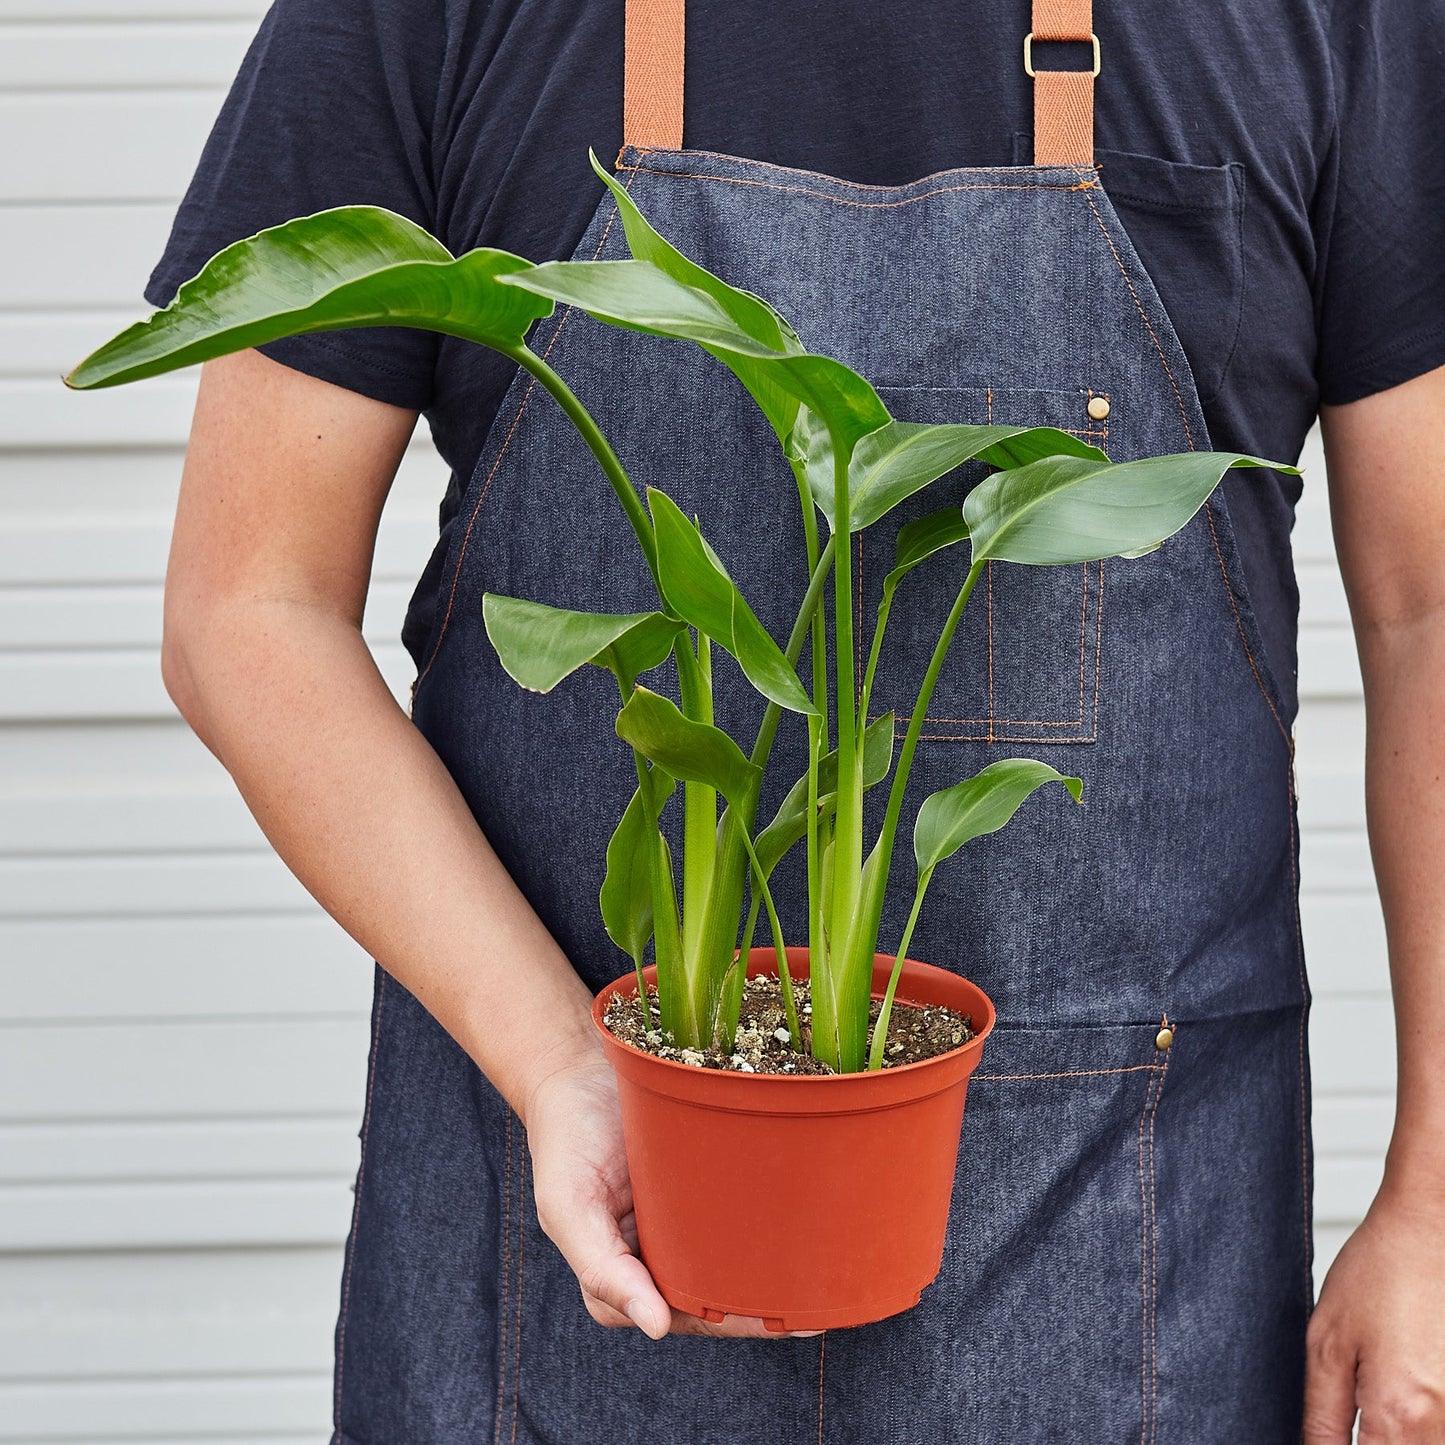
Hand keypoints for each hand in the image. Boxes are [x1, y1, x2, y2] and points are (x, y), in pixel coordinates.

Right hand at [524, 1049, 820, 1339]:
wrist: (578, 1068)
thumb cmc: (566, 1141)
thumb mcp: (566, 1208)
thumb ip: (601, 1270)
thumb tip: (655, 1328)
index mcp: (629, 1272)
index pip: (688, 1313)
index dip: (735, 1322)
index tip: (782, 1321)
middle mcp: (664, 1247)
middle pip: (724, 1287)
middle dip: (771, 1299)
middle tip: (821, 1298)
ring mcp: (689, 1210)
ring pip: (741, 1249)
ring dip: (781, 1261)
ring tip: (830, 1268)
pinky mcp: (710, 1173)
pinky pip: (745, 1199)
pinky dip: (774, 1211)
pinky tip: (811, 1212)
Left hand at [1304, 1183, 1444, 1440]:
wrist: (1431, 1228)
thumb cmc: (1380, 1273)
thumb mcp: (1326, 1342)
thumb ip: (1322, 1417)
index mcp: (1399, 1417)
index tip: (1332, 1440)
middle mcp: (1444, 1426)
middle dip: (1375, 1444)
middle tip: (1356, 1417)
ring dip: (1399, 1437)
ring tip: (1379, 1400)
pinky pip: (1442, 1429)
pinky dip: (1426, 1427)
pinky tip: (1408, 1396)